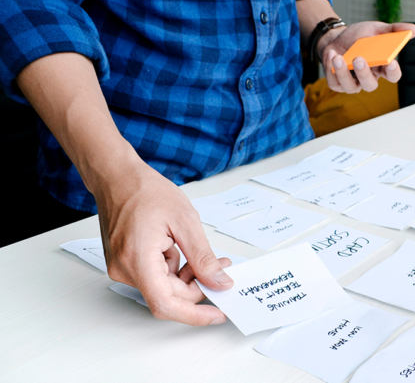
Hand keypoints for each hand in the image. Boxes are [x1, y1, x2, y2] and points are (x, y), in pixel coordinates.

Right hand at [96, 155, 233, 325]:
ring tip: (201, 252)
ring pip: (163, 287)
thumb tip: (219, 281)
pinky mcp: (124, 263)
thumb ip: (203, 257)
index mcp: (137, 260)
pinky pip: (154, 277)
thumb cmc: (145, 190)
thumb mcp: (186, 221)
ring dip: (186, 276)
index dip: (194, 315)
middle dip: (198, 286)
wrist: (116, 177)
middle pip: (168, 296)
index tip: (216, 315)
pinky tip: (179, 249)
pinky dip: (173, 269)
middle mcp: (124, 269)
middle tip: (221, 268)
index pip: (166, 304)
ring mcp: (121, 267)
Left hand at [319, 21, 414, 93]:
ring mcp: (353, 83)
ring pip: (351, 87)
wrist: (336, 39)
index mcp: (381, 67)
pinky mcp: (337, 84)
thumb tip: (414, 30)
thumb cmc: (359, 37)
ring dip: (344, 73)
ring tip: (338, 57)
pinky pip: (334, 83)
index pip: (392, 75)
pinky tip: (331, 54)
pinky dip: (331, 70)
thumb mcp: (376, 29)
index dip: (393, 72)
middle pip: (370, 85)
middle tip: (359, 59)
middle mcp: (368, 78)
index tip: (391, 63)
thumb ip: (394, 30)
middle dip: (364, 74)